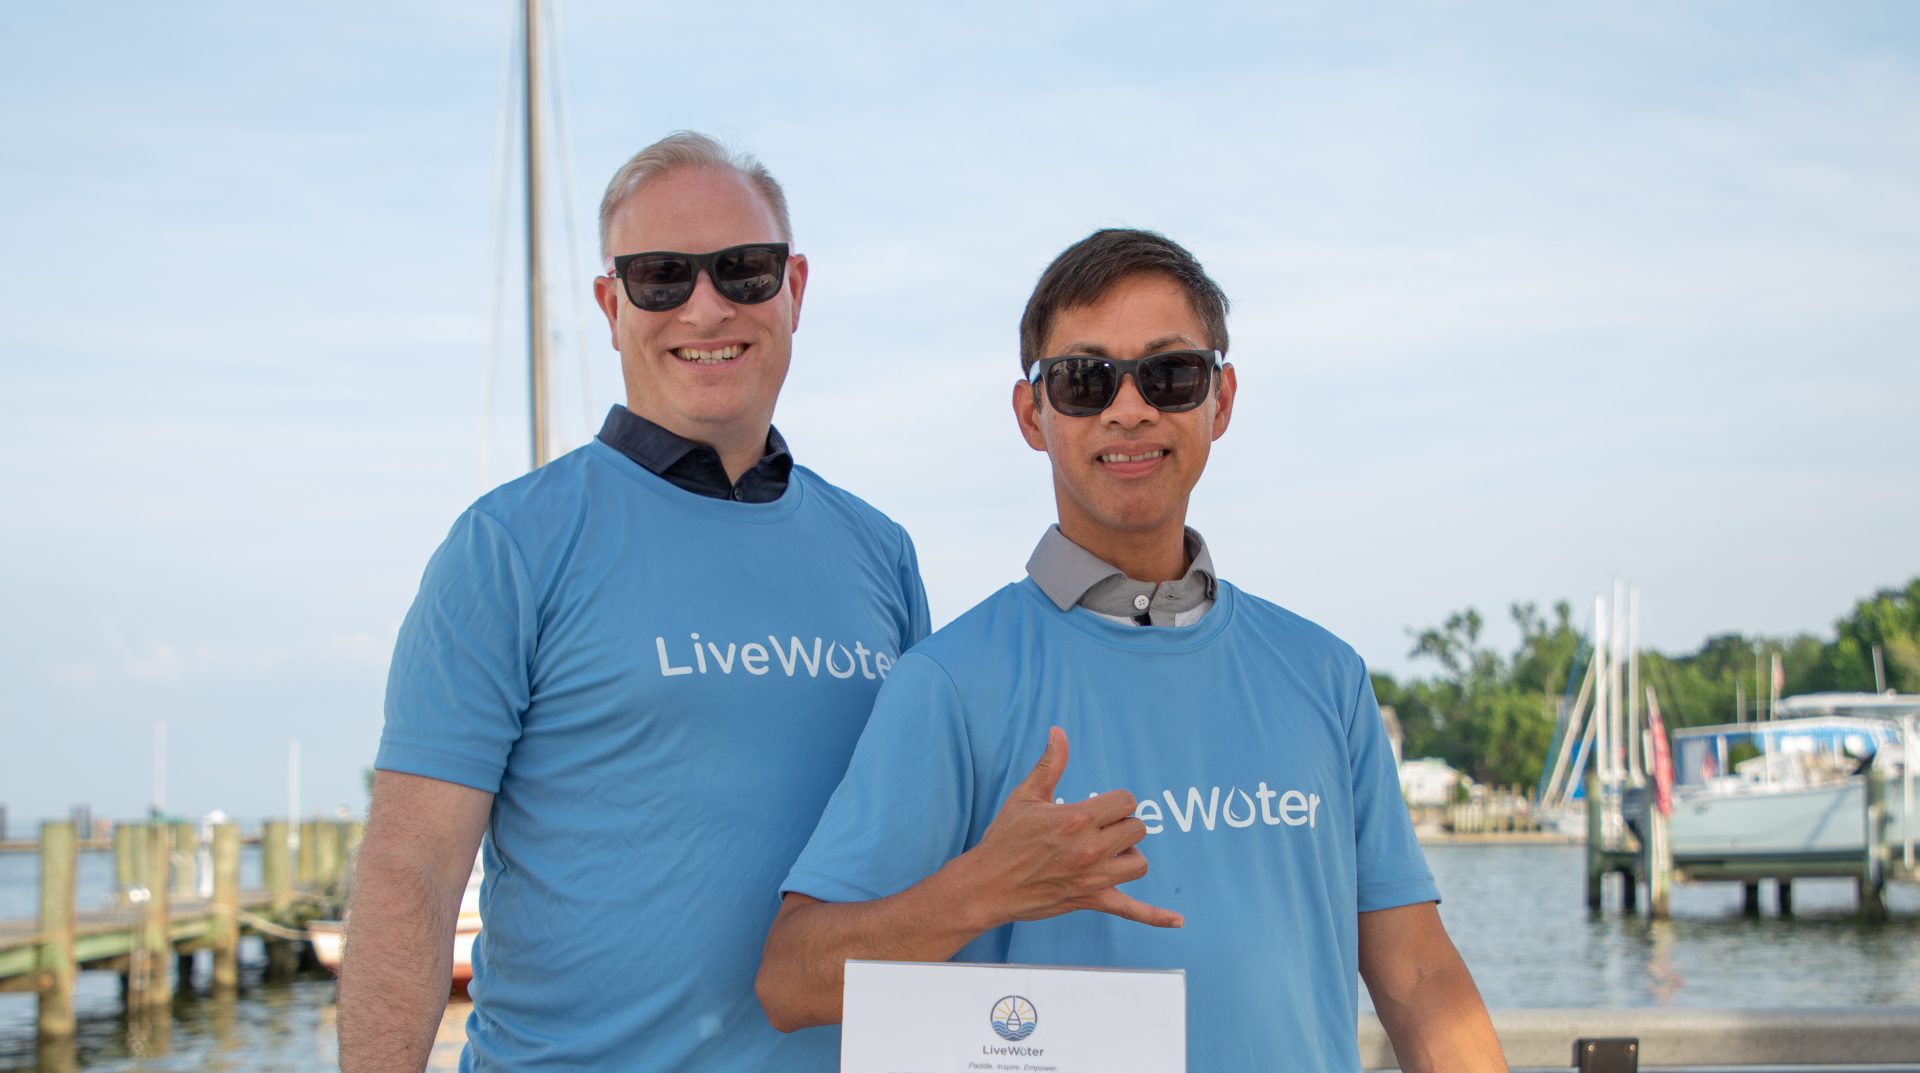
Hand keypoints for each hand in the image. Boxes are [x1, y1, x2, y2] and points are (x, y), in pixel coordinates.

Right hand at [967, 727, 1182, 928]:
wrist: (988, 884)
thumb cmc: (1004, 839)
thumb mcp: (1025, 796)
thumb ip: (1049, 763)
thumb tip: (1058, 732)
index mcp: (1077, 819)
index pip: (1125, 801)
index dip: (1116, 802)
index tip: (1100, 808)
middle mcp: (1090, 848)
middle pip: (1136, 829)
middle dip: (1122, 825)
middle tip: (1099, 829)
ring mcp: (1093, 877)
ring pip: (1138, 863)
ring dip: (1128, 856)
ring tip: (1108, 853)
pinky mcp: (1091, 900)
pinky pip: (1132, 910)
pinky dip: (1156, 917)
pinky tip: (1178, 921)